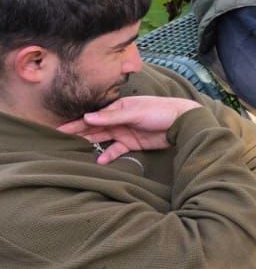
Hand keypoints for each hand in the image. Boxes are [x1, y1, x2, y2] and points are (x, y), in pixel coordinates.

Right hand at [60, 96, 199, 163]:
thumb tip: (86, 117)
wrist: (182, 122)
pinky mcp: (132, 143)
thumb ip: (112, 116)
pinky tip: (100, 161)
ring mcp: (125, 132)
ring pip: (102, 139)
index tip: (59, 129)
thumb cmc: (160, 111)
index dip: (76, 122)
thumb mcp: (135, 112)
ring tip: (74, 152)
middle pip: (94, 128)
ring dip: (90, 144)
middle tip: (60, 141)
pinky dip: (108, 155)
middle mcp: (118, 119)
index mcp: (117, 108)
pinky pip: (116, 150)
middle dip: (78, 134)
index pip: (92, 116)